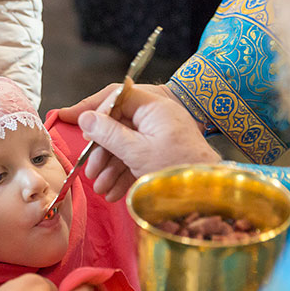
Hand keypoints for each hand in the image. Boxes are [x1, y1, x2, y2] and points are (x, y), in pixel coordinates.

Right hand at [58, 84, 219, 201]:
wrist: (206, 193)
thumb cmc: (176, 167)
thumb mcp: (137, 151)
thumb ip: (108, 133)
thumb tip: (85, 119)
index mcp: (153, 108)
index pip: (118, 97)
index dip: (97, 111)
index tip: (82, 130)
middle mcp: (157, 119)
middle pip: (119, 126)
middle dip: (101, 151)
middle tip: (89, 169)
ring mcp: (160, 138)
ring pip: (126, 146)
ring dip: (110, 168)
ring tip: (99, 188)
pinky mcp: (162, 156)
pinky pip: (137, 159)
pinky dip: (123, 174)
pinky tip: (112, 192)